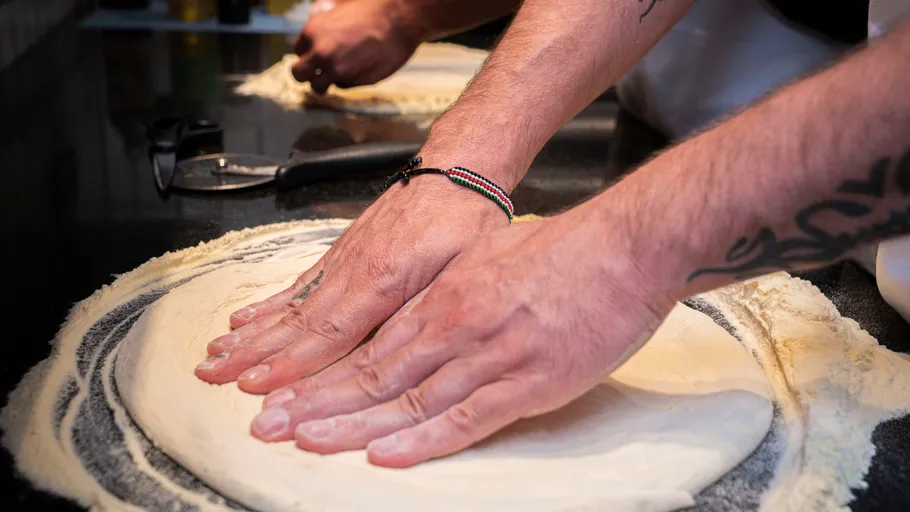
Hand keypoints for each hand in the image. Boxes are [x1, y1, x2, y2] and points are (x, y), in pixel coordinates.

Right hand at [194, 175, 508, 393]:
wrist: (453, 170)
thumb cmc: (465, 219)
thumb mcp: (465, 266)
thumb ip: (427, 308)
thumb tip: (401, 352)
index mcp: (384, 279)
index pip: (330, 334)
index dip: (292, 365)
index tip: (258, 387)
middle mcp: (353, 271)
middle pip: (295, 323)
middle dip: (252, 355)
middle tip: (212, 377)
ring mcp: (342, 261)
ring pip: (289, 305)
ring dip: (249, 334)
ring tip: (214, 354)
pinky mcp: (340, 253)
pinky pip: (297, 283)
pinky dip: (267, 304)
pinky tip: (244, 320)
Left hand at [246, 208, 674, 467]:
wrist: (623, 248)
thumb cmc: (564, 250)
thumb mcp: (492, 257)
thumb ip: (455, 291)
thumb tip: (429, 312)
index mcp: (444, 296)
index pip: (370, 344)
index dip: (323, 374)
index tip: (285, 392)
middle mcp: (454, 326)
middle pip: (374, 373)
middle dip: (316, 402)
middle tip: (267, 424)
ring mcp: (488, 355)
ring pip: (407, 399)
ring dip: (352, 425)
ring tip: (304, 442)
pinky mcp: (527, 382)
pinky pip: (466, 418)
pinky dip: (423, 440)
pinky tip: (386, 454)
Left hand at [292, 0, 424, 92]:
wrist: (398, 20)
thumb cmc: (372, 10)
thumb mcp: (339, 10)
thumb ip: (322, 27)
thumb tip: (315, 39)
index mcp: (313, 32)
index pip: (298, 51)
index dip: (308, 54)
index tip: (316, 55)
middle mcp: (321, 54)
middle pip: (298, 74)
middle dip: (306, 75)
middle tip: (316, 74)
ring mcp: (337, 70)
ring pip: (319, 86)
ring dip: (325, 82)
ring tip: (338, 73)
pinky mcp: (354, 82)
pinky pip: (343, 85)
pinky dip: (348, 80)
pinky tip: (360, 67)